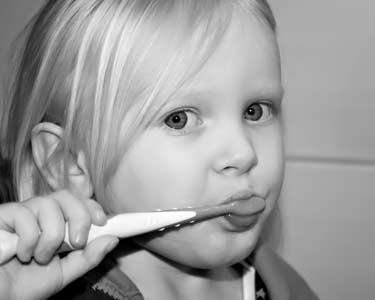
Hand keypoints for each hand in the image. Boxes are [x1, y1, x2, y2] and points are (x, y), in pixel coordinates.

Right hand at [0, 190, 118, 299]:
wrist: (0, 297)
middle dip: (79, 217)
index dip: (91, 207)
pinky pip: (24, 214)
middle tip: (77, 241)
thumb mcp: (64, 273)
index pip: (77, 202)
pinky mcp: (3, 215)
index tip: (102, 221)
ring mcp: (21, 213)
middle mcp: (39, 214)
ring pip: (48, 204)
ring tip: (41, 257)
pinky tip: (20, 254)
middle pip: (66, 196)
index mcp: (55, 223)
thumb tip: (112, 239)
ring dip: (51, 235)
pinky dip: (28, 239)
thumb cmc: (26, 284)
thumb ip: (88, 257)